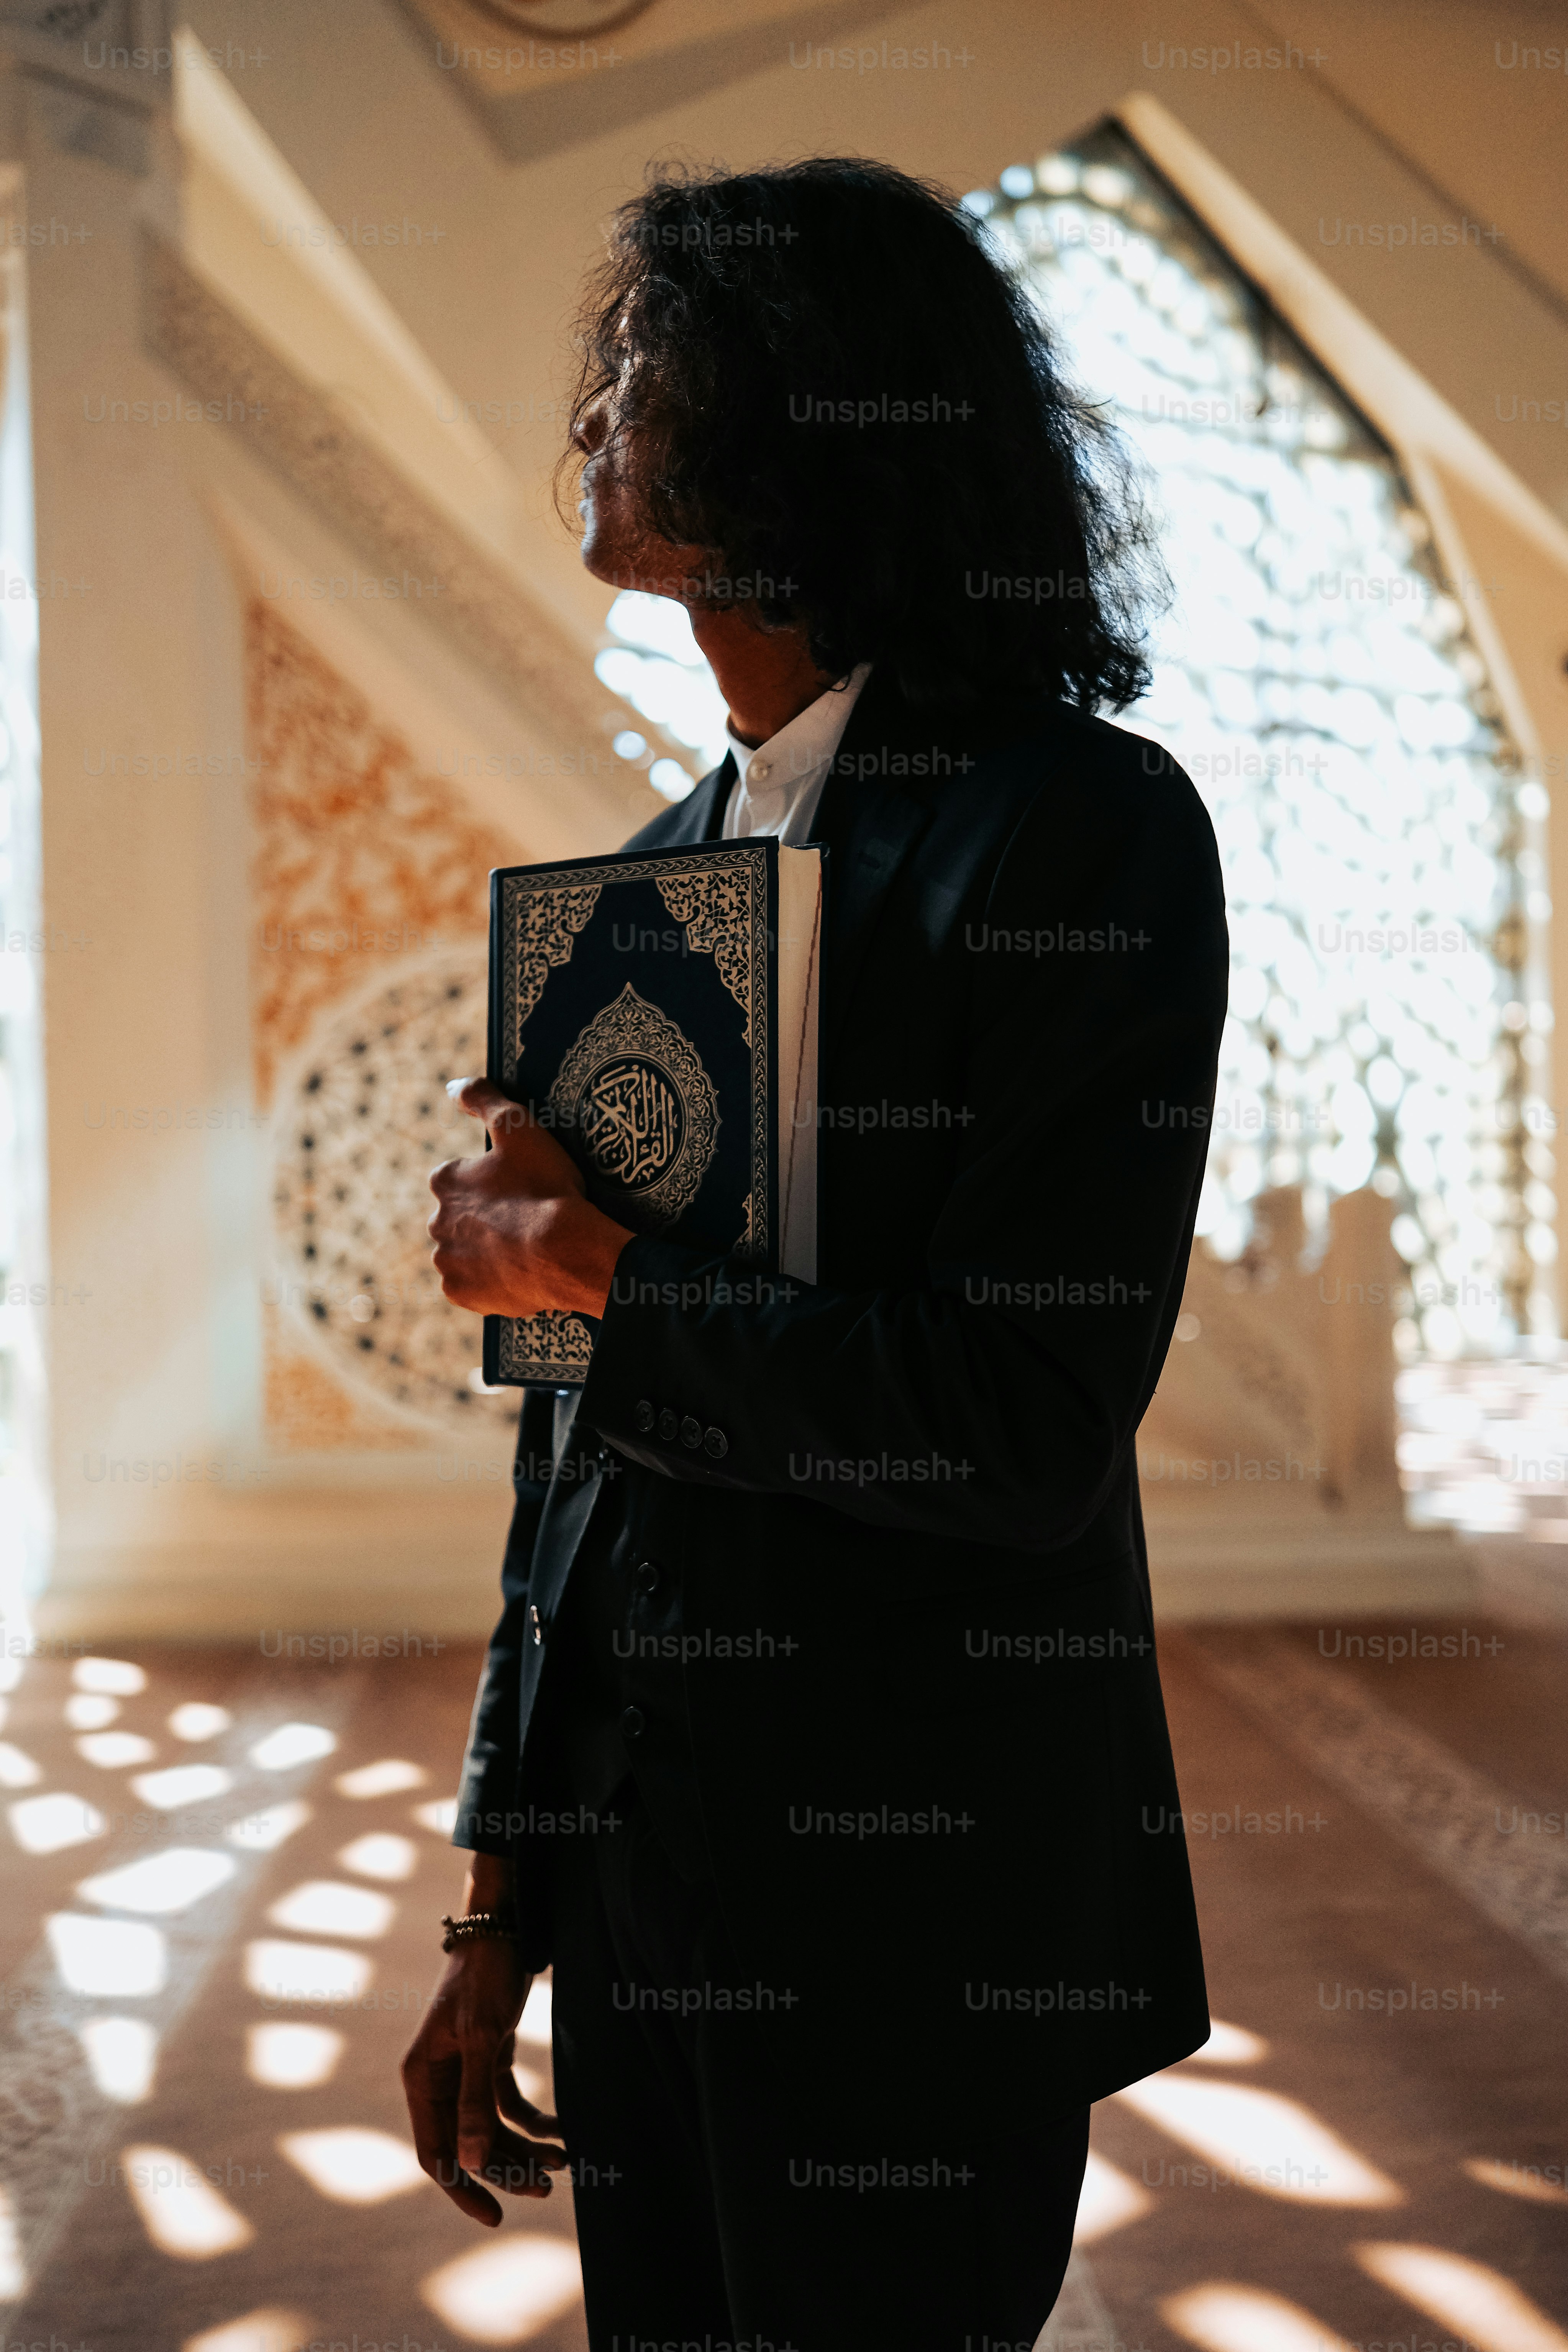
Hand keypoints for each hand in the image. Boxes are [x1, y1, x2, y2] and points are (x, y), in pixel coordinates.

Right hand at [401, 1928, 567, 2225]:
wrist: (501, 1929)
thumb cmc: (484, 1977)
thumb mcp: (481, 2037)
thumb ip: (475, 2100)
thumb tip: (471, 2163)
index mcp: (422, 2078)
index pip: (435, 2151)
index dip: (462, 2187)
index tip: (494, 2215)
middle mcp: (438, 2079)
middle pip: (469, 2144)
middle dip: (505, 2168)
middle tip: (546, 2186)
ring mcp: (463, 2070)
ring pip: (490, 2128)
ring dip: (523, 2149)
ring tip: (561, 2162)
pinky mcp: (488, 2057)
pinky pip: (508, 2105)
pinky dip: (532, 2123)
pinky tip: (560, 2132)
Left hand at [428, 1076, 632, 1319]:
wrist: (566, 1252)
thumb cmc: (544, 1188)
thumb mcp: (519, 1126)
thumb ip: (482, 1097)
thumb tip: (453, 1086)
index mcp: (445, 1181)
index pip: (462, 1178)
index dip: (495, 1183)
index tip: (522, 1190)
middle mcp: (436, 1222)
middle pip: (462, 1217)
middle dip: (487, 1218)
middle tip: (527, 1220)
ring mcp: (448, 1261)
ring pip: (466, 1252)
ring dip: (488, 1250)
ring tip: (526, 1248)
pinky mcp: (462, 1294)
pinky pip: (472, 1286)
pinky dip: (491, 1281)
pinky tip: (518, 1272)